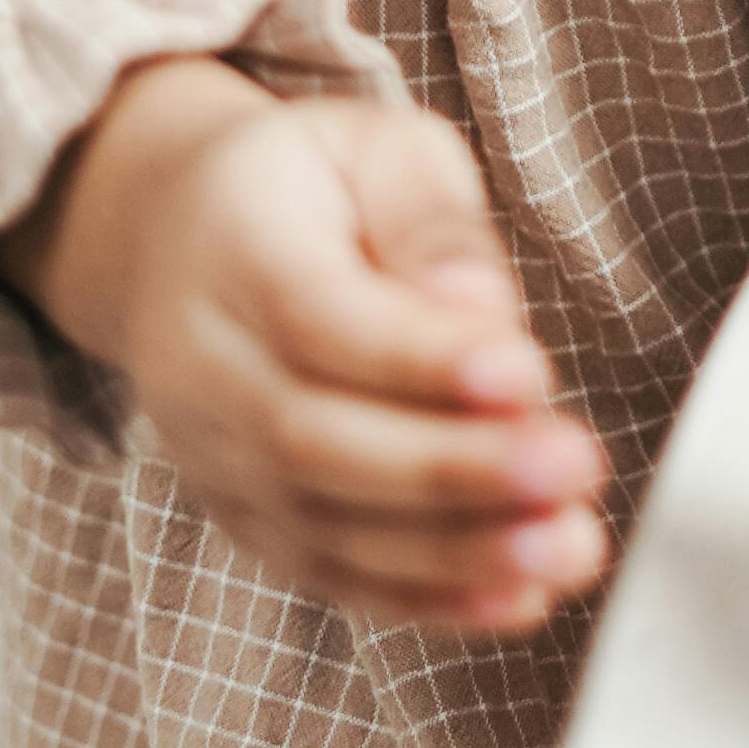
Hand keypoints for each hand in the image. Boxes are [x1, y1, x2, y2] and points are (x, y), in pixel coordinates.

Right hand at [10, 58, 610, 639]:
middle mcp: (205, 369)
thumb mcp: (378, 147)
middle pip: (316, 440)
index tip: (526, 375)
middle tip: (573, 469)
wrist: (176, 241)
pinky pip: (330, 576)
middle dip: (454, 469)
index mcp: (236, 251)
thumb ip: (432, 219)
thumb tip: (482, 306)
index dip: (421, 359)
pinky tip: (517, 598)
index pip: (319, 320)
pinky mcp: (248, 520)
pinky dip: (427, 600)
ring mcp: (216, 459)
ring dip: (457, 552)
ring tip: (567, 545)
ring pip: (324, 527)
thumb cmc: (305, 186)